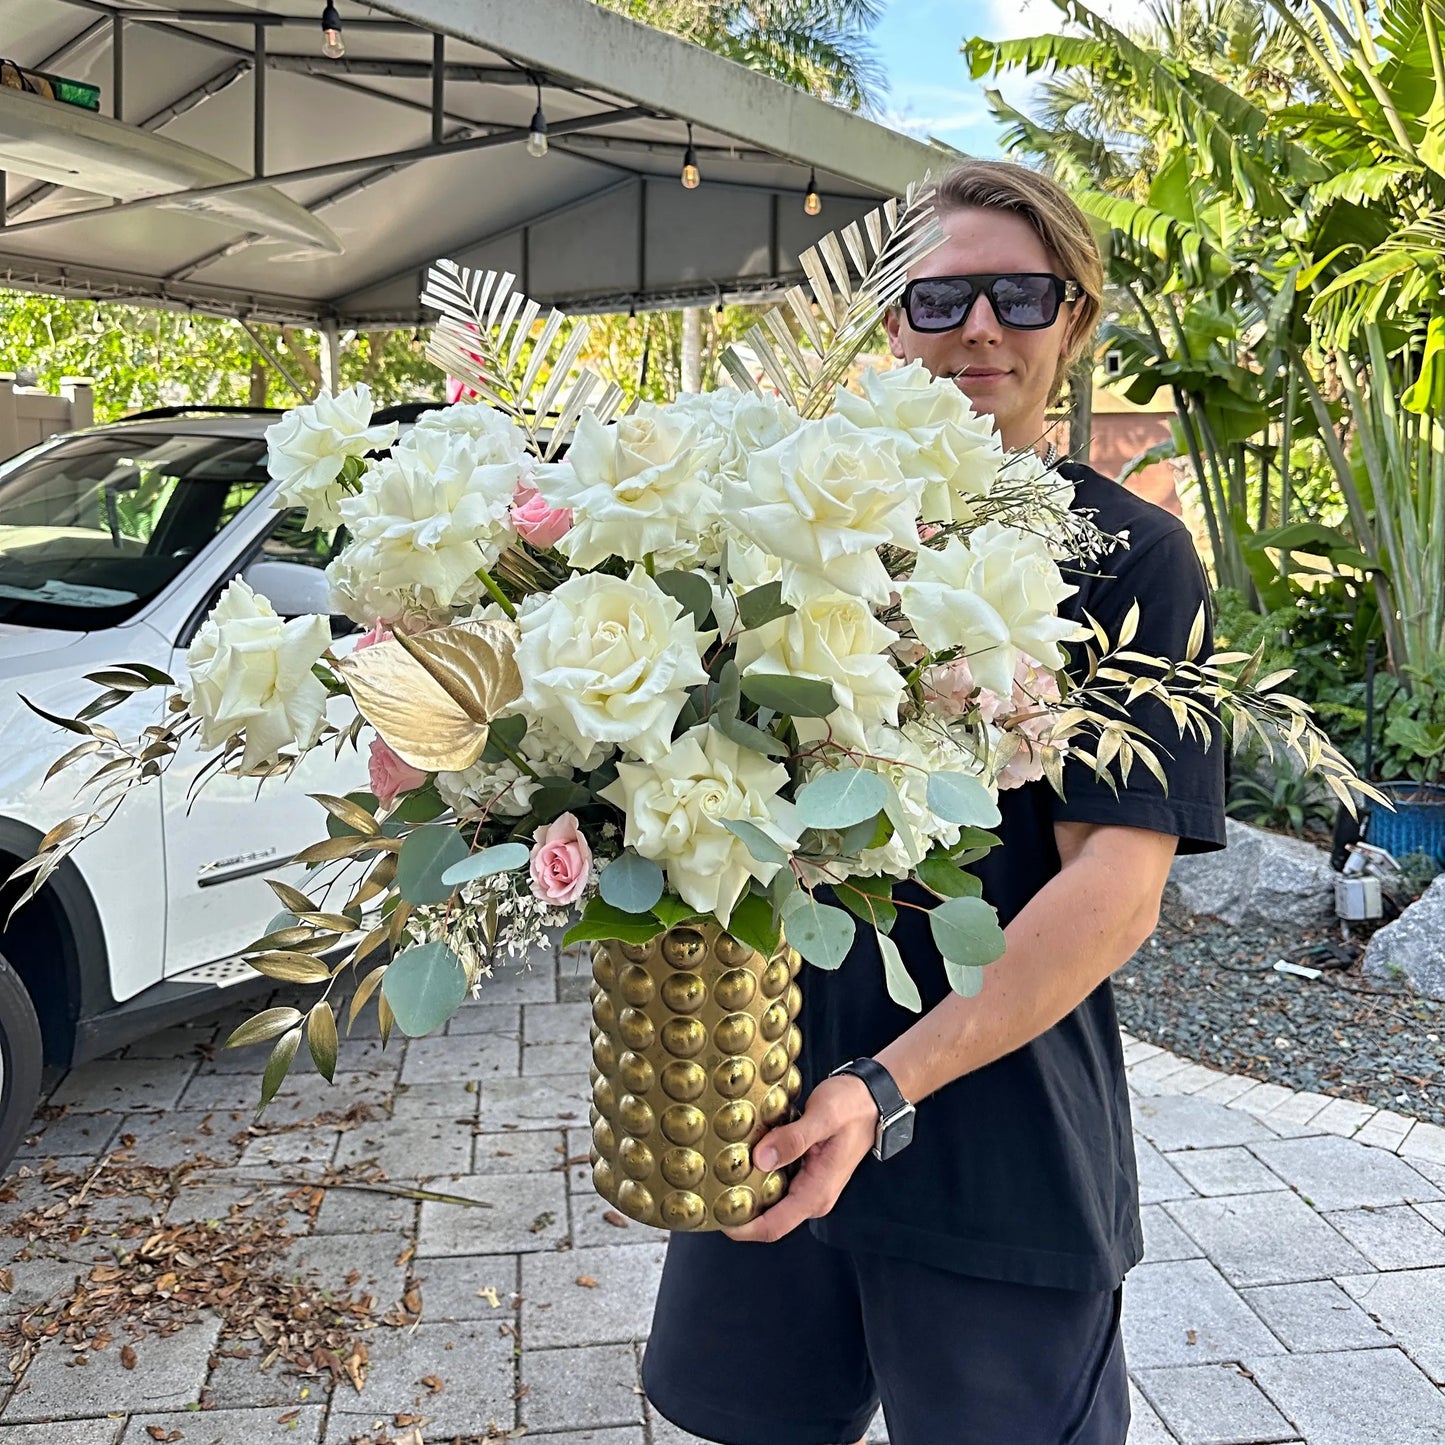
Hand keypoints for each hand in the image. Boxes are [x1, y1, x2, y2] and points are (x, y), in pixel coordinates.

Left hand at [723, 1074, 877, 1242]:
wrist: (873, 1098)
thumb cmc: (852, 1106)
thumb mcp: (823, 1116)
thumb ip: (793, 1139)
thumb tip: (760, 1160)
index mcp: (816, 1193)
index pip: (773, 1227)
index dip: (741, 1228)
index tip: (714, 1215)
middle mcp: (812, 1197)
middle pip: (767, 1217)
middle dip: (738, 1207)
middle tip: (707, 1187)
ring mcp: (809, 1187)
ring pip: (770, 1200)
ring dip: (746, 1189)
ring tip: (718, 1169)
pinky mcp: (805, 1173)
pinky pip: (776, 1182)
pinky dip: (757, 1173)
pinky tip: (741, 1155)